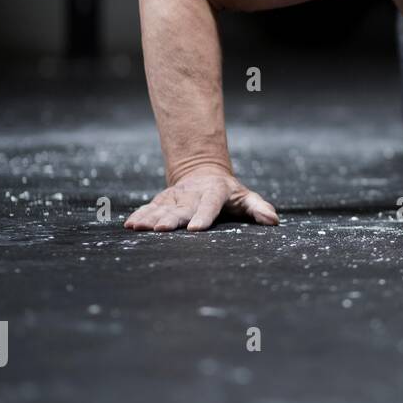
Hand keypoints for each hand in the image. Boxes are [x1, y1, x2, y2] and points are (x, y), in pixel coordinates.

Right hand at [124, 169, 278, 232]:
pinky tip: (130, 224)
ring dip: (149, 217)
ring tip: (138, 227)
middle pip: (182, 208)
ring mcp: (176, 196)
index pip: (210, 204)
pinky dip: (140, 215)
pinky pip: (150, 207)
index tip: (196, 229)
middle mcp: (193, 193)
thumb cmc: (230, 193)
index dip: (203, 216)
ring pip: (162, 207)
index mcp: (215, 192)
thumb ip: (258, 208)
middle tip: (160, 230)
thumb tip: (273, 220)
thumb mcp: (246, 198)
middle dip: (171, 219)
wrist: (203, 172)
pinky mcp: (163, 200)